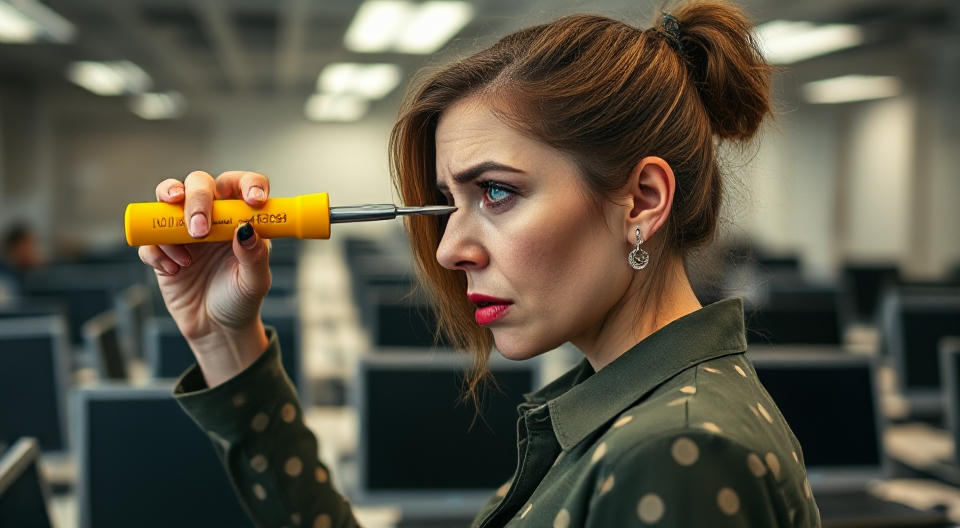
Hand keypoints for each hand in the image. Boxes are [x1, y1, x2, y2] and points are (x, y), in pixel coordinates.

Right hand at [138, 171, 271, 384]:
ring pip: (166, 198)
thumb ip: (254, 256)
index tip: (254, 199)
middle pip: (199, 183)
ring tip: (187, 251)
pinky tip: (175, 271)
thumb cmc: (241, 301)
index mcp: (239, 217)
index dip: (248, 183)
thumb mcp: (254, 282)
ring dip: (170, 213)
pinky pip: (149, 238)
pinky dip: (157, 251)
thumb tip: (246, 227)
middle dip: (197, 199)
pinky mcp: (161, 249)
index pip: (243, 185)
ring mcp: (183, 230)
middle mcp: (212, 216)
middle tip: (200, 230)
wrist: (216, 329)